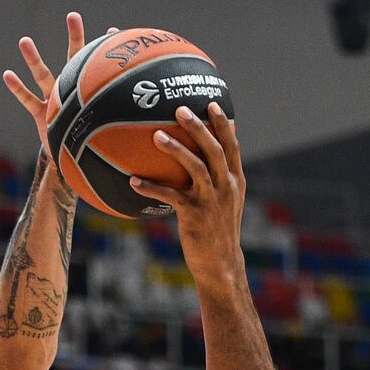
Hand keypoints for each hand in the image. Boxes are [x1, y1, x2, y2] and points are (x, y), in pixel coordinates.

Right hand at [3, 13, 117, 157]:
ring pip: (43, 75)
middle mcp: (73, 91)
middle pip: (73, 59)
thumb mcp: (113, 139)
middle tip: (73, 16)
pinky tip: (7, 75)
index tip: (115, 32)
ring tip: (24, 41)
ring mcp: (54, 100)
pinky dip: (18, 88)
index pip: (101, 67)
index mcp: (90, 93)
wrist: (73, 162)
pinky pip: (28, 100)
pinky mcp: (41, 115)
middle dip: (74, 38)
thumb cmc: (94, 147)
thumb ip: (129, 130)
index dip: (107, 50)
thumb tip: (159, 129)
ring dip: (33, 59)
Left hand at [130, 103, 245, 282]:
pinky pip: (170, 196)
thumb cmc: (217, 234)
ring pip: (196, 167)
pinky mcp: (194, 216)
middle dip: (199, 128)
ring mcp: (211, 201)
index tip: (213, 104)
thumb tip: (200, 165)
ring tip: (157, 135)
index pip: (232, 147)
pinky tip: (133, 181)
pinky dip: (151, 188)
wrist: (221, 265)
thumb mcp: (225, 206)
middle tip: (180, 110)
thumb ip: (217, 183)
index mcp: (236, 182)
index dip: (222, 125)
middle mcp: (226, 187)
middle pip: (214, 150)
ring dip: (176, 149)